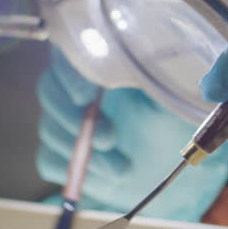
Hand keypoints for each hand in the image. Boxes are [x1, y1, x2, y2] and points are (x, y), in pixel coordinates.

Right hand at [36, 50, 227, 221]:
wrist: (177, 172)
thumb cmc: (178, 125)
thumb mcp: (177, 98)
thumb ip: (162, 77)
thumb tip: (158, 61)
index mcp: (104, 62)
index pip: (70, 53)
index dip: (71, 74)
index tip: (86, 95)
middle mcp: (79, 87)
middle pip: (50, 91)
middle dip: (74, 118)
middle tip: (112, 138)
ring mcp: (67, 121)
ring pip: (50, 128)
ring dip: (83, 152)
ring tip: (123, 168)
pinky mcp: (63, 154)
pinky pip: (49, 159)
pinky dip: (76, 172)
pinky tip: (109, 175)